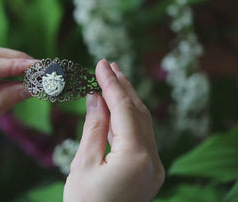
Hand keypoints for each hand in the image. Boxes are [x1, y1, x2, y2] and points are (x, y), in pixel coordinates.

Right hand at [64, 59, 164, 201]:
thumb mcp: (83, 165)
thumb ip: (94, 128)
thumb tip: (96, 98)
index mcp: (136, 157)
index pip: (124, 109)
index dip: (111, 84)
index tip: (100, 64)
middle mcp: (152, 160)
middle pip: (138, 112)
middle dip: (123, 87)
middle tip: (109, 65)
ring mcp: (154, 167)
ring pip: (142, 124)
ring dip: (127, 101)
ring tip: (114, 79)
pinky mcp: (149, 172)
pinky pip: (141, 138)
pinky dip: (128, 120)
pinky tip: (117, 109)